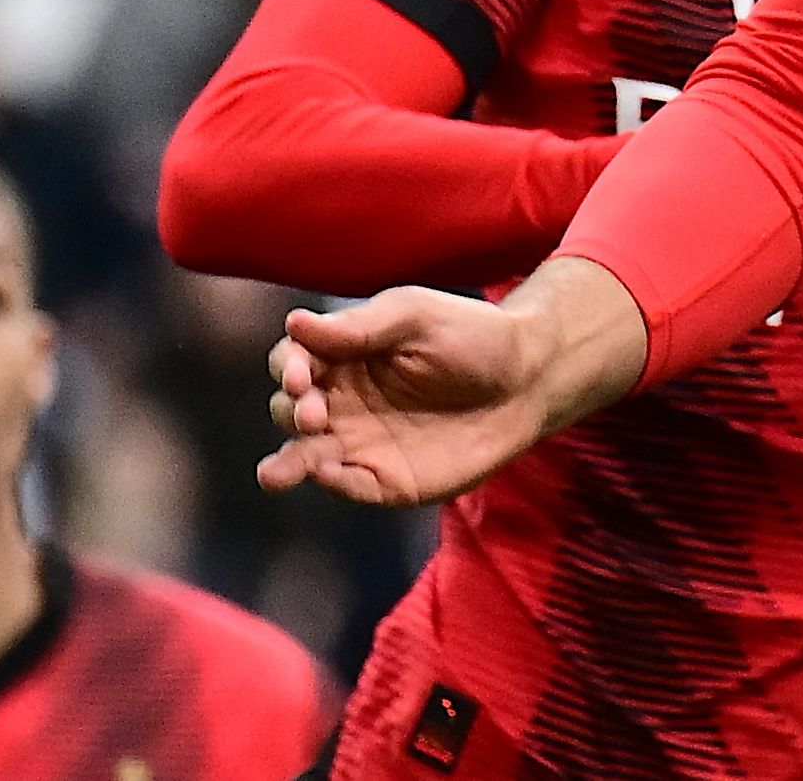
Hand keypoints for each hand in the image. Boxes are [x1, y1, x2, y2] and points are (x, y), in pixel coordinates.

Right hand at [258, 259, 644, 505]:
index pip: (295, 362)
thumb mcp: (417, 316)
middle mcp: (343, 401)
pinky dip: (332, 483)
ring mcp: (361, 442)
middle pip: (290, 409)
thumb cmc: (473, 336)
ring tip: (274, 475)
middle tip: (314, 411)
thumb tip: (296, 324)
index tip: (302, 374)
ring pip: (305, 456)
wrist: (528, 380)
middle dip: (292, 411)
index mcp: (345, 355)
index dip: (289, 368)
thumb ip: (360, 327)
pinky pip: (349, 485)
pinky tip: (326, 475)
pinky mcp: (386, 478)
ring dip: (287, 463)